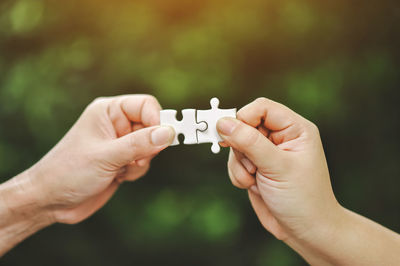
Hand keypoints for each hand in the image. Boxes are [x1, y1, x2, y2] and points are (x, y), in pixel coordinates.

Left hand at [25, 95, 173, 223]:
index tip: (163, 138)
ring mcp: (120, 143)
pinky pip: (144, 162)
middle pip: (152, 126)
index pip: (146, 105)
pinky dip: (136, 171)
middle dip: (149, 146)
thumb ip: (139, 144)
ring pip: (151, 146)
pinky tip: (118, 177)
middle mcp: (116, 124)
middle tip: (138, 159)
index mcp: (108, 111)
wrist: (51, 201)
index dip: (158, 120)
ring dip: (141, 162)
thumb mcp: (106, 156)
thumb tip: (168, 133)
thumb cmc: (69, 171)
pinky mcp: (123, 161)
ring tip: (121, 170)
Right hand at [217, 97, 339, 241]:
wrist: (306, 230)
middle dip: (241, 147)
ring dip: (239, 164)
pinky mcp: (256, 167)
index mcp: (295, 129)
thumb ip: (249, 142)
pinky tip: (253, 186)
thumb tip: (223, 123)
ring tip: (254, 180)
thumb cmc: (302, 198)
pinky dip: (238, 174)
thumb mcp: (276, 167)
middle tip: (250, 165)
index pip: (262, 108)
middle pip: (245, 125)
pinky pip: (234, 162)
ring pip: (236, 145)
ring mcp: (266, 153)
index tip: (230, 134)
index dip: (243, 117)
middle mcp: (280, 137)